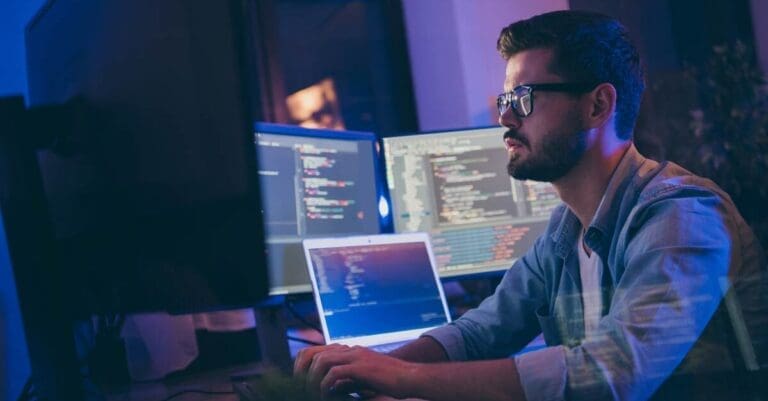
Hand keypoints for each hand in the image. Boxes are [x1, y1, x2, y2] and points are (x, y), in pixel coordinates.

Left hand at [294, 344, 417, 399]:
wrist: (411, 378)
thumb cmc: (390, 383)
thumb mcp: (363, 380)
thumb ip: (347, 381)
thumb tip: (332, 388)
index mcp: (350, 351)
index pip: (316, 351)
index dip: (304, 365)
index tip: (301, 383)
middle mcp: (350, 350)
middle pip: (314, 353)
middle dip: (303, 372)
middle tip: (301, 389)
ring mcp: (356, 357)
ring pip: (321, 361)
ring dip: (312, 379)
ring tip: (312, 394)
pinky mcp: (361, 367)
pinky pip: (334, 373)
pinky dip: (325, 385)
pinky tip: (325, 395)